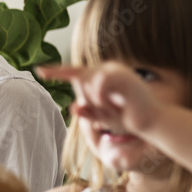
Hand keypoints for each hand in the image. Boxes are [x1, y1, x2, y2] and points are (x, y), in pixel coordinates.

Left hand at [37, 61, 160, 134]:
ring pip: (87, 83)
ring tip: (115, 108)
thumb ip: (87, 112)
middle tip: (110, 110)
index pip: (73, 72)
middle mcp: (106, 69)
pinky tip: (110, 103)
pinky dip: (101, 95)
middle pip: (79, 82)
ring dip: (97, 102)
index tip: (38, 71)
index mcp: (100, 76)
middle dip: (89, 102)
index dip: (56, 72)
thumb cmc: (127, 119)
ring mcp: (115, 70)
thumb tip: (73, 108)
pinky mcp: (122, 75)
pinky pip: (99, 82)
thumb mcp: (102, 117)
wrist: (152, 122)